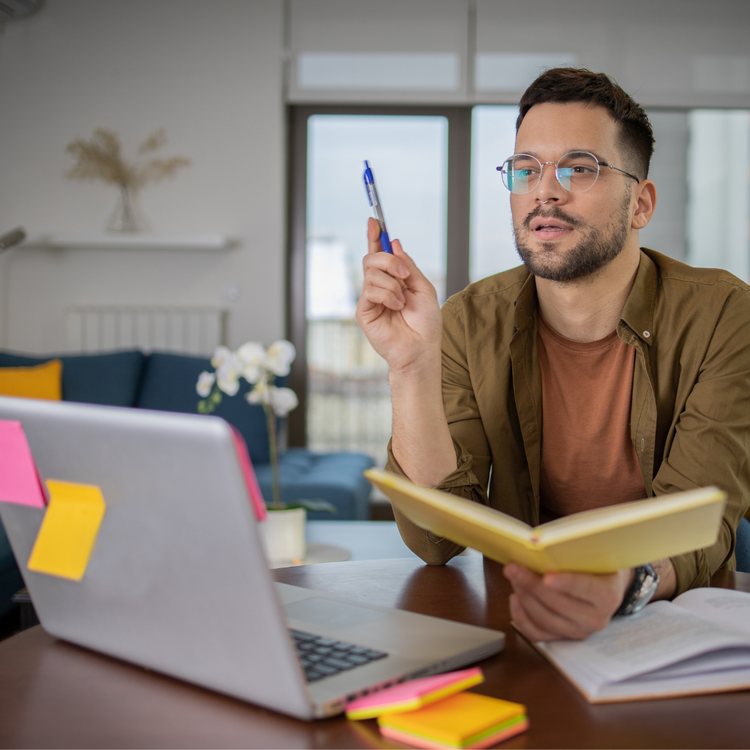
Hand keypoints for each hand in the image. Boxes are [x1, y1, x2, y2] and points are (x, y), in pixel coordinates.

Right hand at [355, 218, 442, 373]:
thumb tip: (395, 244)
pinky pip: (370, 290)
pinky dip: (387, 295)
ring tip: (402, 302)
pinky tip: (396, 308)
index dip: (376, 236)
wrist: (421, 349)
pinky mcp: (364, 311)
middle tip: (404, 275)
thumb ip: (408, 266)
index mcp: (393, 280)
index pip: (380, 254)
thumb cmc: (425, 324)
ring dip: (392, 284)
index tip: (374, 220)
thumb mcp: (423, 288)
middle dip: (389, 260)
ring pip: (371, 273)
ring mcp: (370, 299)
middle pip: (372, 258)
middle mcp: (379, 287)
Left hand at [503, 562, 632, 640]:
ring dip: (524, 596)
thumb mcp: (592, 555)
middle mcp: (595, 618)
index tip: (546, 576)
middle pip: (559, 605)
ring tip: (513, 577)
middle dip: (532, 585)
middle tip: (513, 568)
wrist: (603, 585)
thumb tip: (542, 545)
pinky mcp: (562, 637)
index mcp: (607, 595)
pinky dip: (521, 617)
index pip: (587, 589)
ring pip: (545, 619)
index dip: (565, 583)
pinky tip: (514, 598)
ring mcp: (578, 631)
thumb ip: (574, 552)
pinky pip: (537, 633)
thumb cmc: (594, 565)